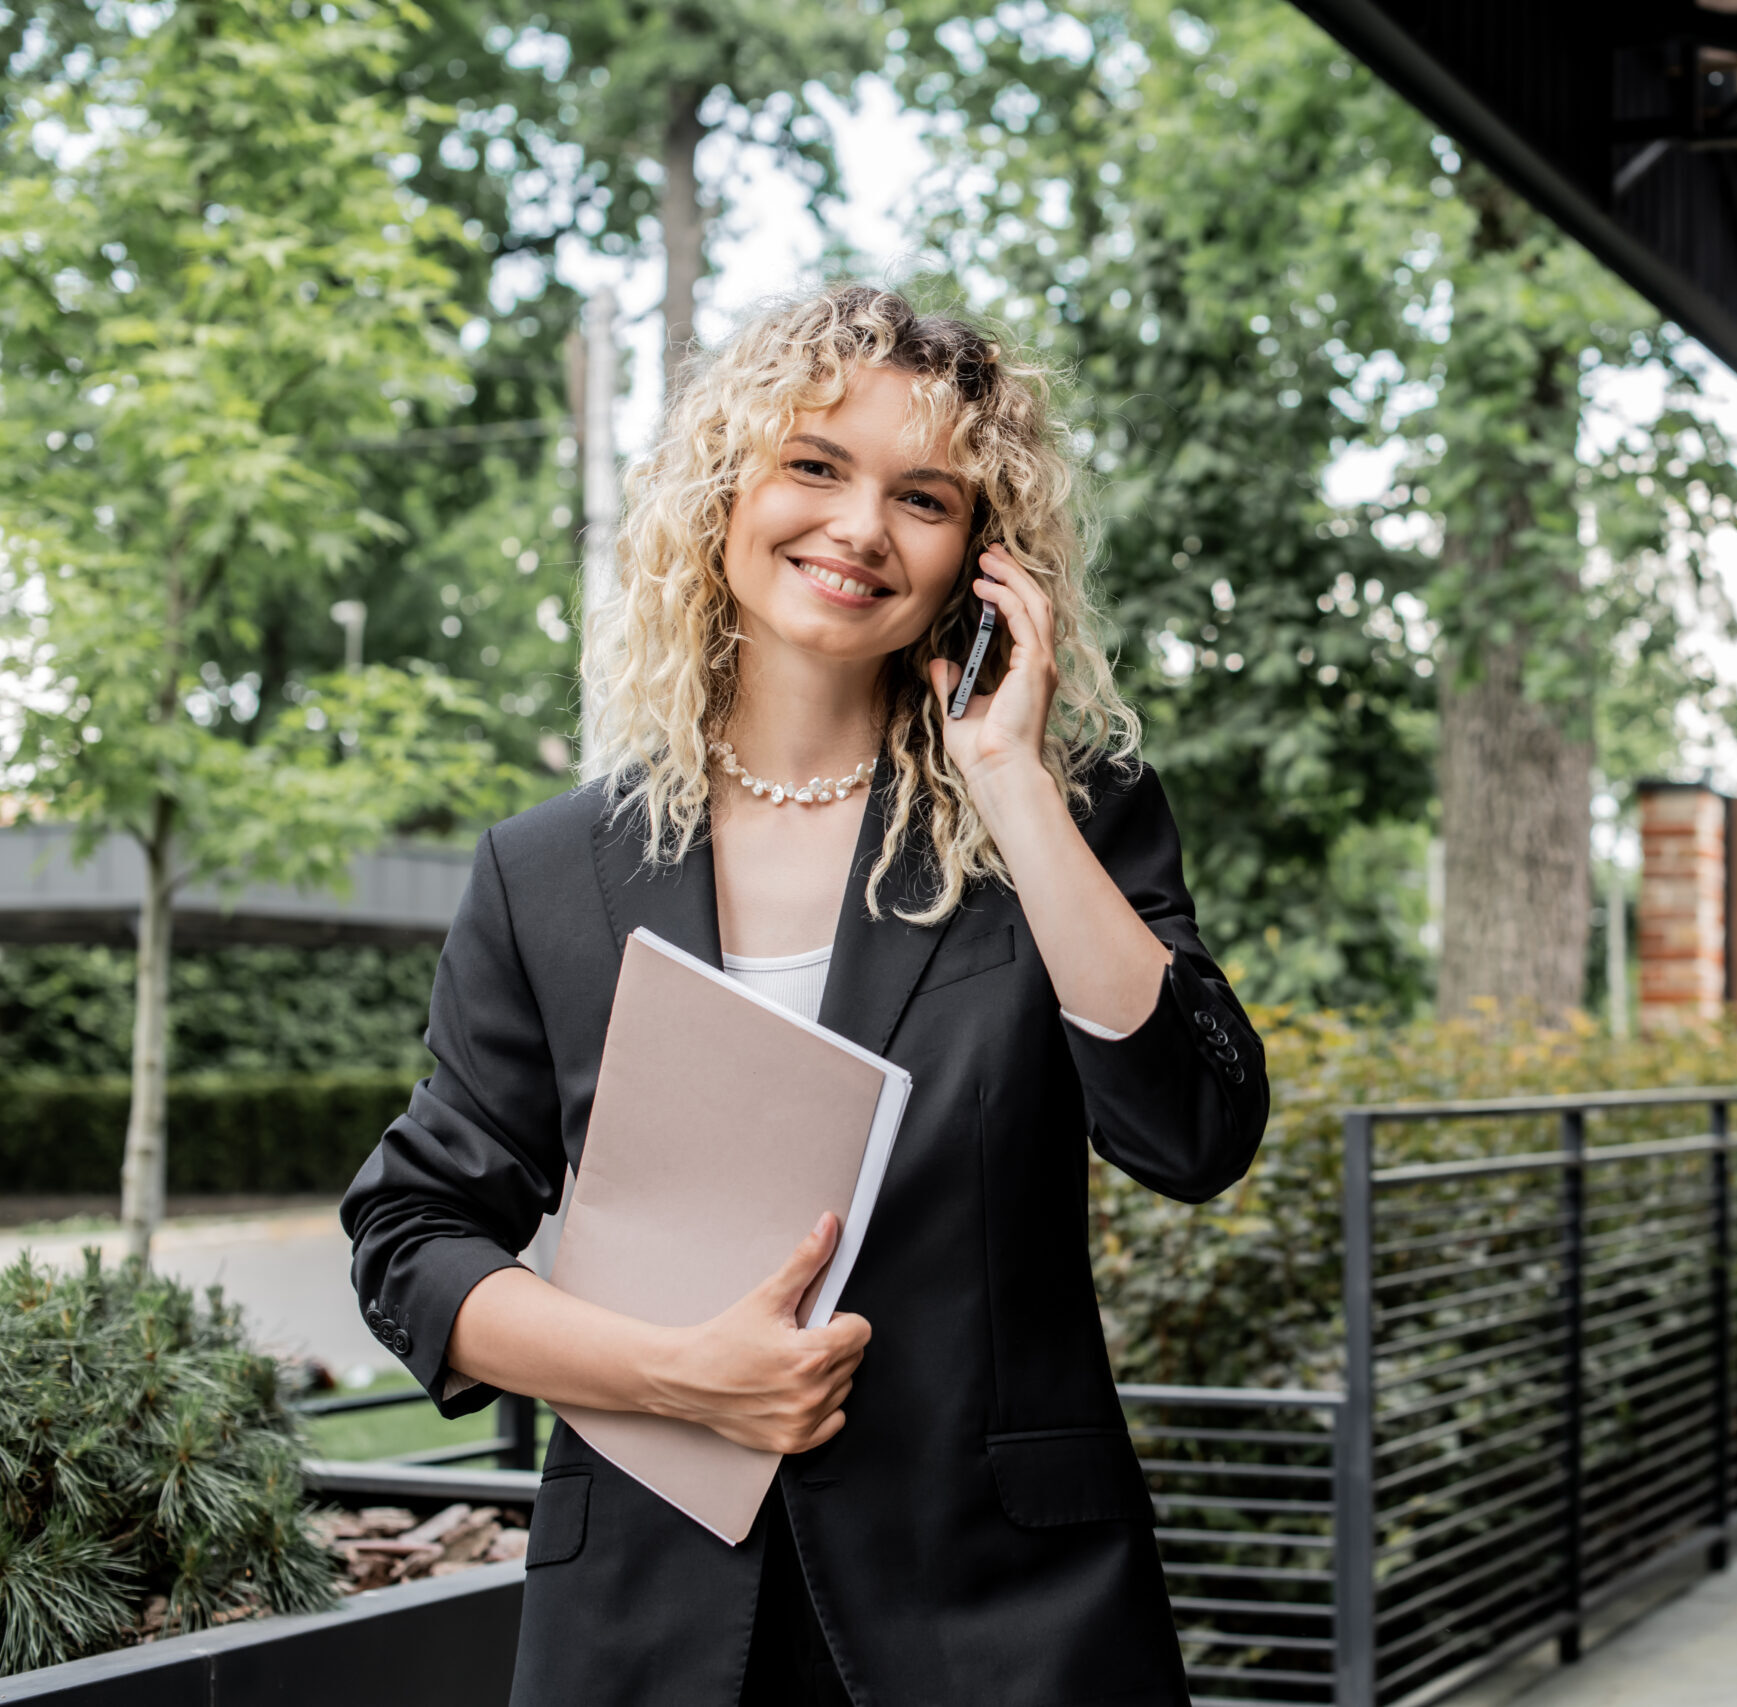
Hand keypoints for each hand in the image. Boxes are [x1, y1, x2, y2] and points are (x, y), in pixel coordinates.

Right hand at [654, 1213, 871, 1454]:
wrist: (687, 1378)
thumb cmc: (723, 1339)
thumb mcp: (768, 1295)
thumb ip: (806, 1260)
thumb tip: (829, 1227)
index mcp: (810, 1355)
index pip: (861, 1331)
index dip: (838, 1321)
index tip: (815, 1322)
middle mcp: (810, 1393)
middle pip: (853, 1358)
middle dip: (831, 1344)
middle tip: (795, 1341)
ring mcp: (803, 1421)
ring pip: (844, 1387)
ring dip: (826, 1375)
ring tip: (789, 1366)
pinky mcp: (794, 1442)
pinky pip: (834, 1420)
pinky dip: (819, 1406)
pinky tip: (791, 1391)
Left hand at [927, 541, 1058, 787]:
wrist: (996, 772)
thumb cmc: (981, 751)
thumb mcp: (959, 708)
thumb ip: (951, 683)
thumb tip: (939, 662)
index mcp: (1027, 672)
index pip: (1024, 619)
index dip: (1008, 591)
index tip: (987, 573)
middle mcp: (1040, 664)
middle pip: (1033, 603)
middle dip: (1012, 573)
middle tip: (990, 552)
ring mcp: (1041, 663)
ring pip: (1034, 603)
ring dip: (1010, 577)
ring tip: (988, 559)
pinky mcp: (1036, 665)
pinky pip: (1024, 618)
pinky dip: (1005, 597)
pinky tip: (983, 587)